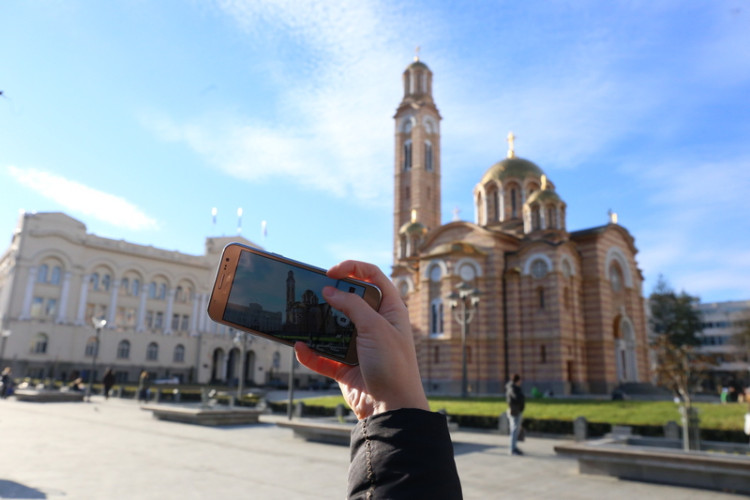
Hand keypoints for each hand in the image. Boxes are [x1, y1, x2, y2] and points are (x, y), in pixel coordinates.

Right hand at [294, 260, 428, 419]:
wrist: (393, 409)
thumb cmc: (393, 365)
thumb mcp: (375, 327)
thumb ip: (352, 306)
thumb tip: (330, 290)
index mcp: (390, 309)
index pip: (372, 277)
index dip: (352, 268)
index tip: (331, 272)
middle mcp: (374, 324)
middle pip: (349, 300)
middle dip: (330, 295)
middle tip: (312, 292)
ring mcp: (359, 345)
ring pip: (333, 327)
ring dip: (316, 324)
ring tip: (300, 317)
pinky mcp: (346, 366)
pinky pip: (323, 356)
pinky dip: (311, 353)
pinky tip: (300, 348)